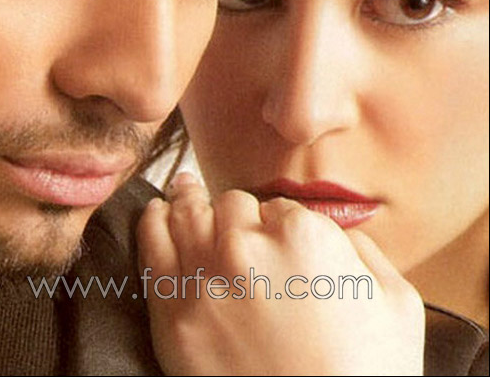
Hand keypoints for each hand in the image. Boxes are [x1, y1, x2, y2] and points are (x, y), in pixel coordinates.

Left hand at [137, 174, 424, 375]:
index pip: (279, 207)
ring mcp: (205, 276)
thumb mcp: (396, 301)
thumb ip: (362, 250)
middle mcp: (247, 246)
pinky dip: (153, 219)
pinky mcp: (172, 310)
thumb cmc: (366, 373)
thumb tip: (334, 230)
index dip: (279, 223)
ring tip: (183, 189)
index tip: (277, 238)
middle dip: (238, 214)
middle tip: (237, 224)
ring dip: (188, 199)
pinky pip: (152, 243)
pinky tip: (157, 210)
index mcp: (303, 236)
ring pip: (189, 212)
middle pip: (232, 204)